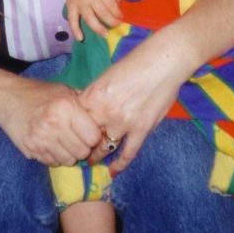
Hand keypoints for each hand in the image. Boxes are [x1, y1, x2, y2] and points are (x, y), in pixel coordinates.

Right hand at [0, 72, 102, 166]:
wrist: (8, 98)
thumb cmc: (40, 93)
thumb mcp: (64, 91)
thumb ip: (84, 104)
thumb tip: (104, 119)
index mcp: (67, 107)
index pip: (93, 137)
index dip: (94, 136)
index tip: (89, 131)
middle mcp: (55, 125)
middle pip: (82, 152)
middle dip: (83, 147)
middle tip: (77, 138)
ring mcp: (41, 139)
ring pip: (68, 161)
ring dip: (70, 154)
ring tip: (64, 141)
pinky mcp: (31, 150)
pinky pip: (52, 162)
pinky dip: (55, 156)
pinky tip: (51, 144)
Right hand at [63, 0, 122, 40]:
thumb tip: (119, 7)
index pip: (111, 3)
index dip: (117, 12)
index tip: (121, 17)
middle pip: (102, 13)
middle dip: (111, 21)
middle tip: (116, 25)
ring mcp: (79, 2)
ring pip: (89, 19)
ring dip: (98, 29)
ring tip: (105, 34)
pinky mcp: (70, 6)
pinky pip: (72, 20)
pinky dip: (75, 30)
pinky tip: (80, 38)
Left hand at [78, 28, 195, 174]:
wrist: (164, 60)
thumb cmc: (137, 61)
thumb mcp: (109, 74)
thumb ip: (98, 93)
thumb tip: (89, 106)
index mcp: (94, 94)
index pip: (75, 118)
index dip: (71, 128)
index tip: (69, 134)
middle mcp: (105, 111)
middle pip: (86, 135)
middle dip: (81, 145)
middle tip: (78, 151)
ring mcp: (123, 122)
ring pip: (105, 147)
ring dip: (98, 155)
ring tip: (92, 160)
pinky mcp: (141, 129)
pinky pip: (128, 152)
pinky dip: (120, 164)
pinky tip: (113, 172)